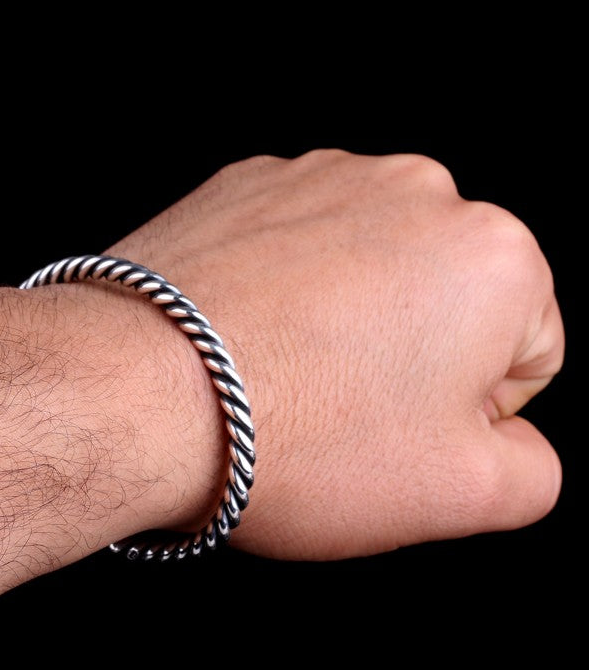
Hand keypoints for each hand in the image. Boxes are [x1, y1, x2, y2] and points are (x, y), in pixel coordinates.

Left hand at [106, 150, 562, 558]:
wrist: (140, 388)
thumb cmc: (301, 437)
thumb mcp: (460, 492)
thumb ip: (530, 469)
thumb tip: (515, 441)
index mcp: (494, 255)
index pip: (527, 349)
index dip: (468, 410)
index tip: (398, 429)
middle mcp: (415, 191)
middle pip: (443, 301)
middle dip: (408, 358)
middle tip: (339, 409)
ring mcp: (321, 177)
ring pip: (367, 270)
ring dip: (343, 321)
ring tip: (285, 375)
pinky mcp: (247, 183)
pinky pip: (293, 246)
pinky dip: (282, 289)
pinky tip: (244, 337)